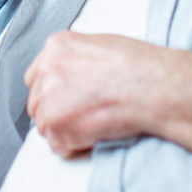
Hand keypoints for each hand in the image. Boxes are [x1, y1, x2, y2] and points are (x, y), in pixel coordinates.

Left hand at [24, 31, 175, 156]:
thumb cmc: (139, 65)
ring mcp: (49, 97)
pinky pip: (58, 146)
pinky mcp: (57, 123)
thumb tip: (71, 77)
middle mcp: (47, 69)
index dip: (51, 93)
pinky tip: (96, 134)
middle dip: (56, 113)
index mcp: (56, 46)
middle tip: (83, 118)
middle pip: (37, 102)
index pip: (35, 77)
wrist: (155, 86)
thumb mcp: (100, 44)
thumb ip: (75, 59)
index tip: (66, 101)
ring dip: (66, 131)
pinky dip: (75, 147)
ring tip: (94, 125)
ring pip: (45, 125)